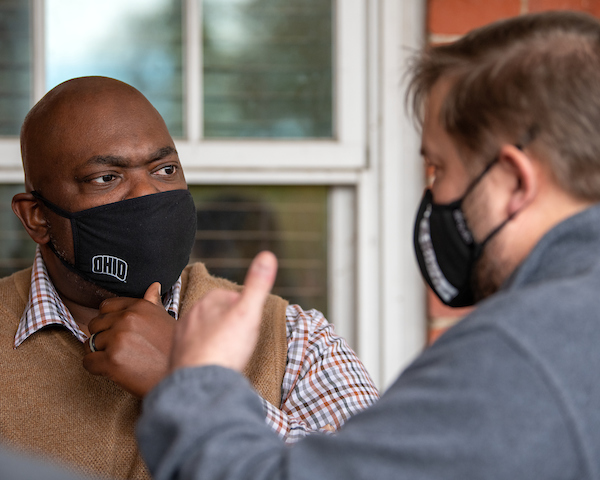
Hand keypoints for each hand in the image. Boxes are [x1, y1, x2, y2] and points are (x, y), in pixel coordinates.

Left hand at [83, 282, 174, 397]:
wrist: (182, 377)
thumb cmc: (173, 349)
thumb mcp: (165, 319)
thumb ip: (153, 302)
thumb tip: (154, 286)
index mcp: (140, 306)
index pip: (106, 307)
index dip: (109, 322)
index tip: (118, 333)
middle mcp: (128, 318)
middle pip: (95, 325)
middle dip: (103, 337)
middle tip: (119, 350)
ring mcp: (118, 339)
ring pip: (90, 343)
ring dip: (99, 353)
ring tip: (119, 360)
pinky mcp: (111, 360)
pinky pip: (88, 362)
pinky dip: (96, 368)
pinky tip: (112, 371)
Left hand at [170, 251, 276, 371]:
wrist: (200, 385)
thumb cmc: (225, 348)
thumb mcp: (248, 312)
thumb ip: (258, 285)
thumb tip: (267, 254)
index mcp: (206, 302)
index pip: (227, 295)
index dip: (242, 306)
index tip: (250, 319)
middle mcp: (189, 317)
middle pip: (214, 314)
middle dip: (228, 322)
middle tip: (243, 338)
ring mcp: (181, 339)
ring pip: (203, 333)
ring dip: (216, 339)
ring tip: (230, 353)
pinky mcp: (178, 359)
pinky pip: (195, 352)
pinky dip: (205, 356)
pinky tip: (216, 365)